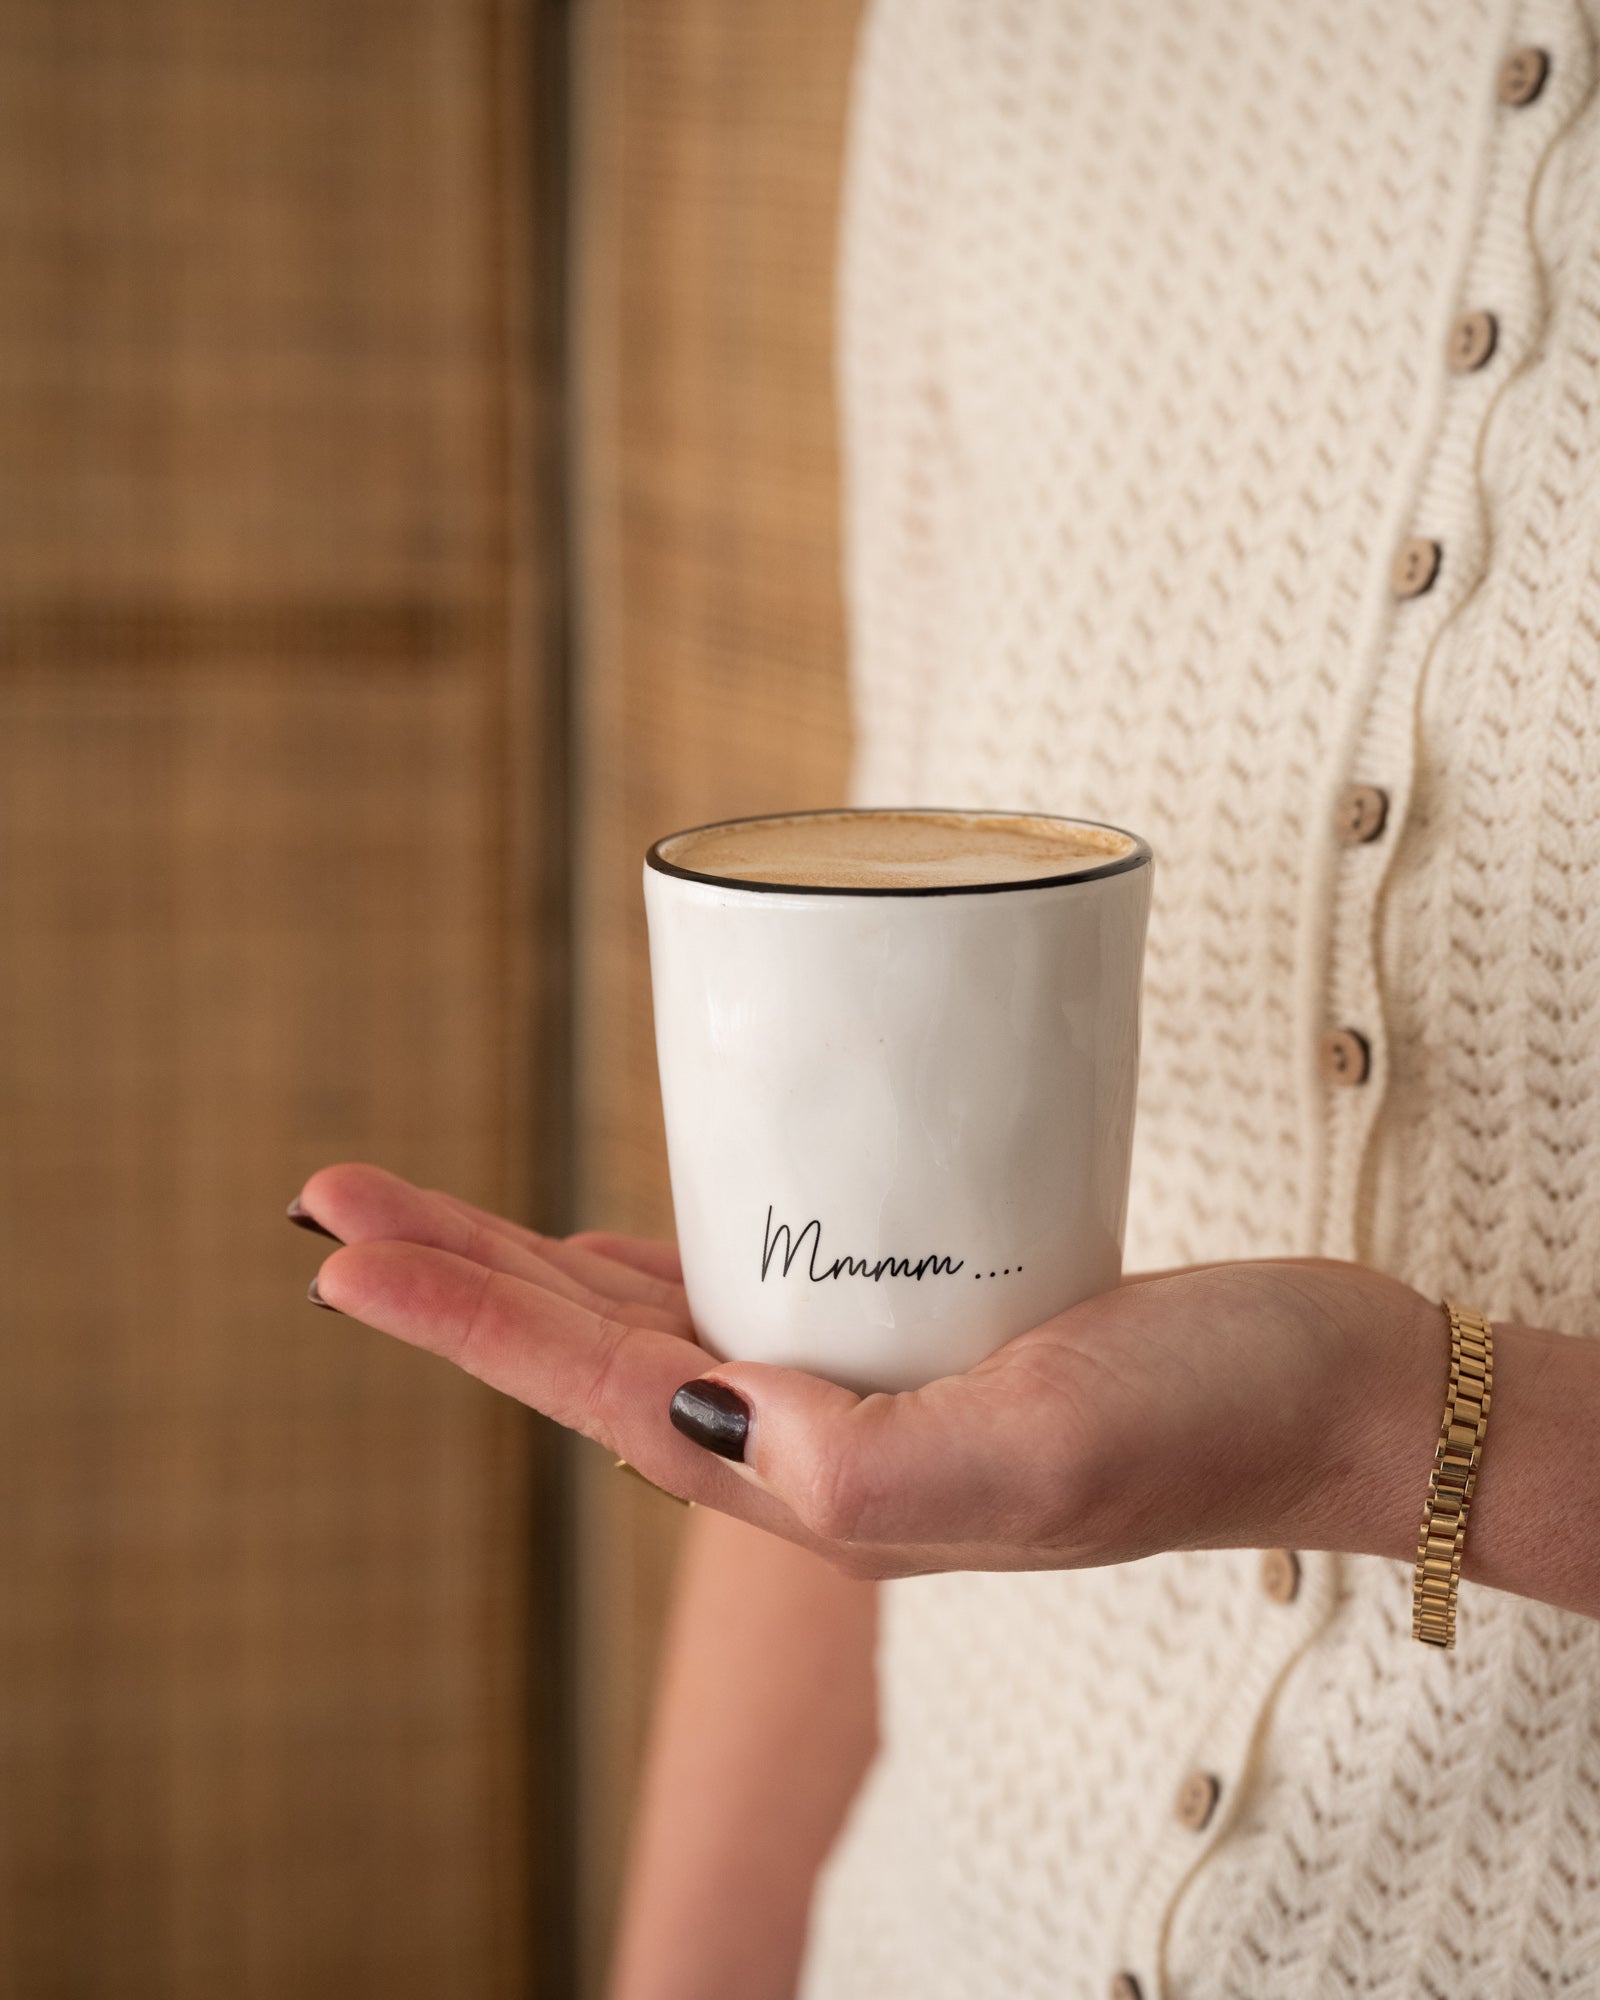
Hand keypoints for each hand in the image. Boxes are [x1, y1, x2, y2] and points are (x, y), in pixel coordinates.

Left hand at [293, 1164, 1445, 1579]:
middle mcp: (819, 1446)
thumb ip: (880, 1468)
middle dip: (457, 1276)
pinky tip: (628, 1234)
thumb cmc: (1206, 1420)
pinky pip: (749, 1292)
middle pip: (592, 1350)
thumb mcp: (1044, 1453)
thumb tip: (720, 1428)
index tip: (338, 1242)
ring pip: (653, 1321)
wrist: (1331, 1402)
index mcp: (821, 1484)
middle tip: (333, 1194)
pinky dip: (662, 1257)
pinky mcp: (919, 1329)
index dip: (461, 1316)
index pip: (595, 1390)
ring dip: (532, 1267)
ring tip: (433, 1214)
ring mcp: (865, 1390)